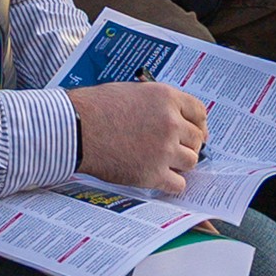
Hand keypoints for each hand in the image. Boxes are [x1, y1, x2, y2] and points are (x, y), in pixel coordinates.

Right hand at [68, 79, 207, 193]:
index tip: (194, 131)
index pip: (200, 112)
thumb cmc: (96, 107)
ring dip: (180, 163)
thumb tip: (172, 115)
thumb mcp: (133, 91)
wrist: (76, 129)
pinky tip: (160, 178)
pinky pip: (178, 184)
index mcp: (166, 98)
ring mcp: (163, 150)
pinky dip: (171, 183)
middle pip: (197, 139)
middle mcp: (170, 123)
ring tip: (164, 162)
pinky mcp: (152, 174)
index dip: (198, 123)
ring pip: (191, 161)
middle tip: (175, 148)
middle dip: (187, 144)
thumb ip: (157, 103)